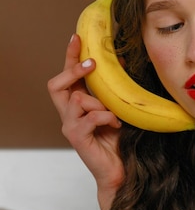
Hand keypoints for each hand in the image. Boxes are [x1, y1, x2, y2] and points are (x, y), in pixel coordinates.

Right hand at [47, 34, 124, 203]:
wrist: (121, 172)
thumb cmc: (120, 142)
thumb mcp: (119, 109)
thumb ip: (114, 90)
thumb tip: (123, 59)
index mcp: (78, 106)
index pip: (67, 76)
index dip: (70, 56)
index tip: (78, 37)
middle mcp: (69, 115)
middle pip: (56, 84)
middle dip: (73, 70)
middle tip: (93, 64)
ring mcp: (70, 126)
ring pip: (77, 99)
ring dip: (99, 102)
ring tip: (114, 115)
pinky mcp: (77, 138)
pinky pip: (90, 117)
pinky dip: (106, 117)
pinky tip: (116, 125)